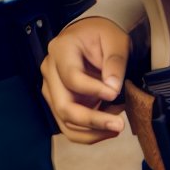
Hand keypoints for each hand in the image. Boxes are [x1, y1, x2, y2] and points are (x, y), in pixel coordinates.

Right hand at [40, 17, 128, 143]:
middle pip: (63, 105)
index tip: (115, 93)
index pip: (71, 78)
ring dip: (93, 131)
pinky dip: (89, 133)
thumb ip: (115, 62)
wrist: (91, 38)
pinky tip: (108, 127)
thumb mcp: (115, 41)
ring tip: (117, 124)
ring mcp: (51, 87)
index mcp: (60, 49)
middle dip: (93, 121)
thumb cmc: (102, 36)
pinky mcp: (58, 101)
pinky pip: (70, 126)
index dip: (95, 90)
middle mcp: (50, 69)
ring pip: (66, 122)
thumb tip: (112, 87)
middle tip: (119, 124)